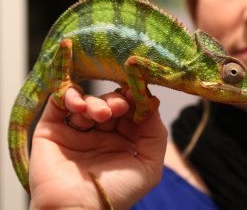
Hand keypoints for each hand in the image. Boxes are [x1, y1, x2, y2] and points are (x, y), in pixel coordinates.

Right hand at [29, 87, 167, 208]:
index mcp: (122, 141)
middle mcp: (100, 134)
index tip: (136, 92)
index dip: (134, 100)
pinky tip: (78, 106)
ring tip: (100, 114)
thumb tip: (152, 102)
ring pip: (87, 101)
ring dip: (95, 101)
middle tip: (118, 107)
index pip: (130, 111)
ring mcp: (76, 131)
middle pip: (109, 103)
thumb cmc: (115, 193)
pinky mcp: (52, 129)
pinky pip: (59, 103)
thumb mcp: (149, 166)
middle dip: (115, 100)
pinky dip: (69, 96)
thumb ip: (155, 133)